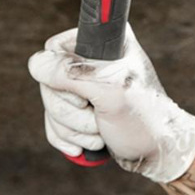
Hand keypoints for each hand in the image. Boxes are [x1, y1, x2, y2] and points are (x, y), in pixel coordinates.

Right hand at [27, 25, 194, 183]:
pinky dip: (68, 137)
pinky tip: (88, 143)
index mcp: (103, 43)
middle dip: (71, 112)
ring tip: (101, 132)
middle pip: (48, 83)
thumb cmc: (144, 119)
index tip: (86, 94)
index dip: (62, 78)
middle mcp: (91, 60)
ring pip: (49, 106)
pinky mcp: (79, 109)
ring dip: (73, 128)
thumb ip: (71, 74)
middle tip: (98, 117)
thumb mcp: (109, 93)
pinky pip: (53, 123)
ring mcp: (84, 86)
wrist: (158, 152)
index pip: (54, 50)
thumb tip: (36, 64)